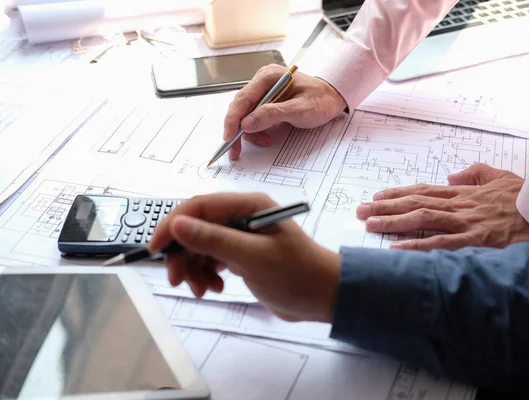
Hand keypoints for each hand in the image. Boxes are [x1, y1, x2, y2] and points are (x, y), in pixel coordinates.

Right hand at [149, 193, 339, 322]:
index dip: (173, 224)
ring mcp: (240, 235)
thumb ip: (214, 240)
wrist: (323, 296)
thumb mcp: (253, 258)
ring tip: (204, 290)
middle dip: (182, 254)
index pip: (199, 206)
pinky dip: (206, 274)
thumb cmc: (297, 273)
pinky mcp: (240, 253)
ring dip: (194, 268)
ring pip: (200, 245)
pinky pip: (210, 259)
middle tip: (177, 280)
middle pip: (195, 227)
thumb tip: (177, 225)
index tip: (156, 248)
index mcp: (248, 205)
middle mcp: (242, 215)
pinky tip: (216, 288)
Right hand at [223, 64, 346, 159]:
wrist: (333, 97)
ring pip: (245, 114)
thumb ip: (272, 115)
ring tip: (264, 141)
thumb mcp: (299, 110)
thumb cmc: (321, 100)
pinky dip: (256, 130)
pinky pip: (253, 116)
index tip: (229, 138)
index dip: (233, 120)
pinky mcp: (266, 100)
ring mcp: (264, 91)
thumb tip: (247, 124)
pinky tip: (265, 136)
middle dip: (237, 130)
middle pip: (240, 107)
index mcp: (268, 77)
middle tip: (235, 151)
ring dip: (249, 132)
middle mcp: (262, 81)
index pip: (242, 99)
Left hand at [356, 164, 528, 250]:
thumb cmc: (526, 199)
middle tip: (360, 210)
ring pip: (422, 219)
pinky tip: (396, 248)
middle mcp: (459, 205)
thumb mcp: (501, 177)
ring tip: (369, 223)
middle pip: (415, 203)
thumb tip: (452, 175)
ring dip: (393, 221)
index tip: (377, 196)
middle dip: (386, 207)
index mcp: (464, 193)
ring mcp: (465, 223)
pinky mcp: (474, 241)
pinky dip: (416, 245)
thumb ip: (475, 173)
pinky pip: (440, 243)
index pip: (424, 191)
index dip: (398, 194)